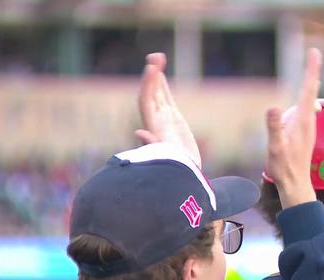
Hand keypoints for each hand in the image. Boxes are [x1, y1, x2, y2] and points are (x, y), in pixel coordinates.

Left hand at [136, 53, 201, 167]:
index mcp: (154, 127)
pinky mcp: (173, 120)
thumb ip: (151, 145)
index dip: (147, 85)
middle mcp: (157, 120)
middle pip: (150, 93)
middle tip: (155, 56)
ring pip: (157, 93)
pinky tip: (160, 74)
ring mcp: (164, 119)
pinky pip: (166, 99)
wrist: (185, 178)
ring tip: (157, 57)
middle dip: (151, 75)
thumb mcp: (165, 158)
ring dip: (156, 76)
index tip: (152, 69)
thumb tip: (138, 133)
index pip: (147, 101)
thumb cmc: (175, 170)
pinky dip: (162, 86)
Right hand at [265, 48, 321, 208]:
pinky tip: (305, 101)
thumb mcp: (276, 147)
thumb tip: (272, 107)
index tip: (314, 52)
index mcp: (302, 120)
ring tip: (312, 71)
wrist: (295, 185)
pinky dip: (306, 97)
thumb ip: (274, 127)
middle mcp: (308, 121)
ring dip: (310, 83)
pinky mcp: (303, 133)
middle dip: (312, 71)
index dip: (310, 70)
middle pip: (311, 91)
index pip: (308, 89)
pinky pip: (306, 109)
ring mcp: (306, 127)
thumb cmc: (284, 167)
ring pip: (310, 100)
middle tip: (314, 53)